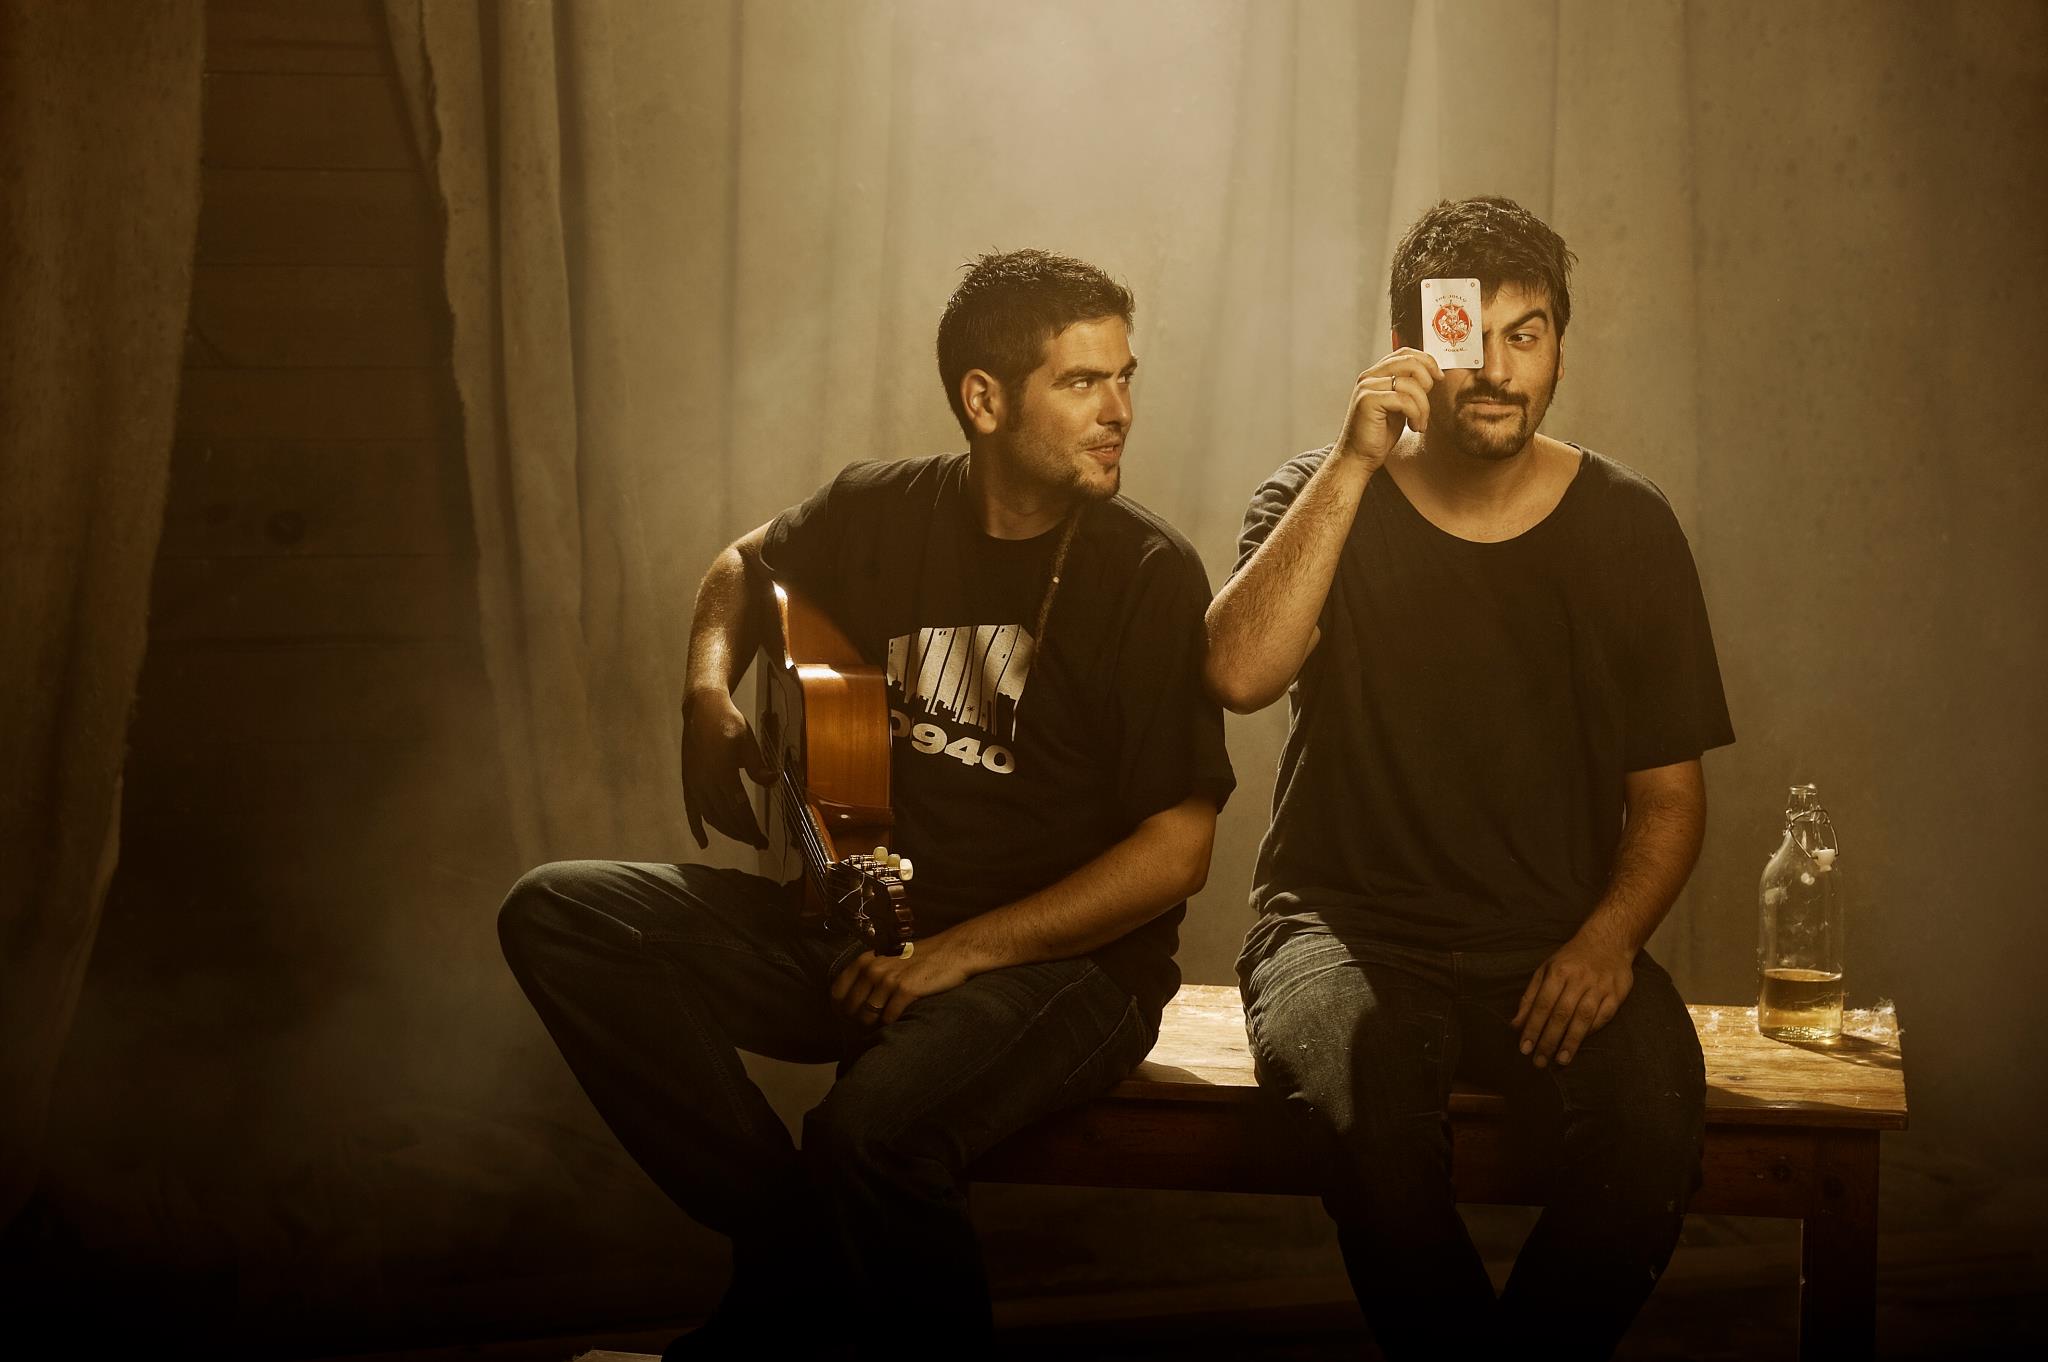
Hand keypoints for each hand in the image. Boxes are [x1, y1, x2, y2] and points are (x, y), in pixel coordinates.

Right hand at [680, 690, 771, 849]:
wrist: (702, 710)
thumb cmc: (729, 723)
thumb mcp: (748, 741)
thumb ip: (758, 765)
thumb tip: (774, 779)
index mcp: (723, 772)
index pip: (739, 810)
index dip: (750, 828)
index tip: (762, 840)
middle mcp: (706, 782)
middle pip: (726, 817)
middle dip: (743, 833)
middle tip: (758, 843)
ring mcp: (694, 783)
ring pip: (711, 816)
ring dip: (727, 831)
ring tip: (743, 838)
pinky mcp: (688, 782)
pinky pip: (692, 810)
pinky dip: (697, 828)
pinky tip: (704, 843)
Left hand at [830, 930, 982, 1024]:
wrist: (951, 952)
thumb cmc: (920, 959)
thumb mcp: (887, 959)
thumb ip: (869, 974)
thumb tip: (852, 1002)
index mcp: (865, 960)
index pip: (837, 992)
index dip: (839, 1009)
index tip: (847, 1018)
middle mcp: (873, 969)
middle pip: (851, 1008)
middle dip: (856, 1021)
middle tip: (867, 1027)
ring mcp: (889, 980)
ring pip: (867, 1016)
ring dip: (873, 1025)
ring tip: (882, 1025)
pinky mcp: (906, 990)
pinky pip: (888, 1018)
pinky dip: (891, 1024)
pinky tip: (898, 1020)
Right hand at [1332, 349, 1442, 471]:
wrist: (1358, 457)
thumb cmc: (1378, 434)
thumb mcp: (1398, 405)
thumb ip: (1408, 388)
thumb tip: (1431, 375)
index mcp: (1376, 374)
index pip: (1405, 353)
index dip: (1426, 361)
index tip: (1438, 377)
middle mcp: (1369, 376)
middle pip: (1409, 362)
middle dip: (1427, 381)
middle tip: (1427, 404)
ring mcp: (1367, 388)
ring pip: (1410, 384)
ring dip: (1423, 407)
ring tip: (1420, 423)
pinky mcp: (1368, 401)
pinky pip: (1404, 400)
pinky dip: (1416, 414)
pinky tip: (1414, 427)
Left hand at [1511, 928, 1634, 1067]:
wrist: (1608, 941)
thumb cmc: (1571, 959)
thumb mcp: (1545, 971)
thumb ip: (1530, 998)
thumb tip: (1515, 1025)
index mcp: (1558, 972)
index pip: (1542, 1004)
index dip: (1532, 1028)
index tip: (1524, 1048)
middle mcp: (1579, 979)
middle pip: (1561, 1014)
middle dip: (1548, 1040)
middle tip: (1539, 1062)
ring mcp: (1600, 986)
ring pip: (1583, 1018)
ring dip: (1571, 1041)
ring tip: (1560, 1060)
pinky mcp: (1617, 994)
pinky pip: (1603, 1017)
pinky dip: (1591, 1031)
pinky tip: (1580, 1045)